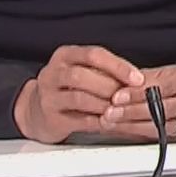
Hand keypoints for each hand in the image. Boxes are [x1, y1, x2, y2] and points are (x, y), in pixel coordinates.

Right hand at [16, 45, 143, 143]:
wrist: (35, 111)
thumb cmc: (68, 87)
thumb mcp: (83, 71)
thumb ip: (106, 72)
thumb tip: (140, 81)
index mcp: (65, 56)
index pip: (93, 55)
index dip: (118, 66)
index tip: (137, 78)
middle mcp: (53, 73)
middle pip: (82, 76)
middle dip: (111, 86)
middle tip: (129, 96)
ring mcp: (48, 96)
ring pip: (79, 98)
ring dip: (104, 104)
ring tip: (120, 109)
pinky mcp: (50, 118)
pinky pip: (77, 120)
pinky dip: (98, 121)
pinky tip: (109, 121)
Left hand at [102, 65, 175, 141]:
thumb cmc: (173, 82)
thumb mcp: (160, 72)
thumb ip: (141, 79)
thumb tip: (118, 86)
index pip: (162, 86)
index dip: (138, 92)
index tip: (117, 96)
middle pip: (162, 109)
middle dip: (133, 112)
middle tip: (111, 112)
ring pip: (160, 127)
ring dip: (131, 126)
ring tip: (110, 123)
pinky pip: (156, 137)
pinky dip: (134, 133)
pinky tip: (119, 130)